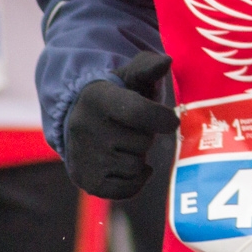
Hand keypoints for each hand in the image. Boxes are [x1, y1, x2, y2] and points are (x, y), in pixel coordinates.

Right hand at [63, 50, 177, 198]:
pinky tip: (128, 164)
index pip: (138, 113)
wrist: (79, 120)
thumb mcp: (129, 76)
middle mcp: (85, 128)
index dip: (162, 118)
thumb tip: (166, 61)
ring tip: (126, 144)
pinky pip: (126, 190)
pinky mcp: (87, 181)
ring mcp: (83, 157)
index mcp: (98, 98)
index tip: (171, 120)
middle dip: (146, 136)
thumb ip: (149, 67)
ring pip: (136, 166)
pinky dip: (135, 181)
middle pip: (142, 142)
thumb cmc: (116, 96)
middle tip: (134, 129)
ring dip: (139, 157)